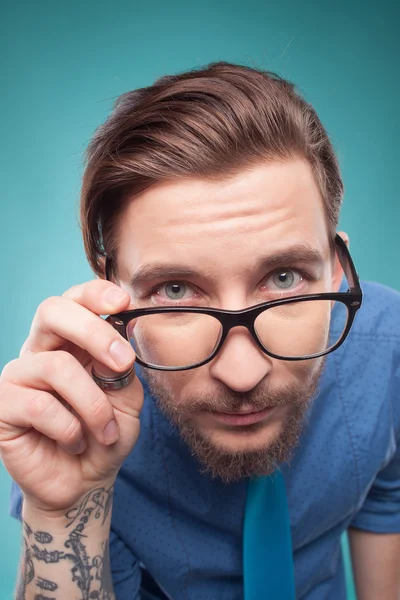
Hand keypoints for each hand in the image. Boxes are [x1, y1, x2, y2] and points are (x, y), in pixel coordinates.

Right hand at [0, 280, 142, 512]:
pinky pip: (41, 405)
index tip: (123, 302)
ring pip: (56, 366)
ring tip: (105, 430)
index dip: (95, 294)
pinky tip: (74, 441)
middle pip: (52, 312)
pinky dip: (70, 428)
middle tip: (123, 361)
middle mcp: (40, 351)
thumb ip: (121, 368)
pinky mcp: (3, 406)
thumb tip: (121, 338)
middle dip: (93, 331)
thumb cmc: (104, 435)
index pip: (74, 301)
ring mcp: (19, 376)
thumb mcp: (126, 399)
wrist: (84, 482)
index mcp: (70, 341)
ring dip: (93, 403)